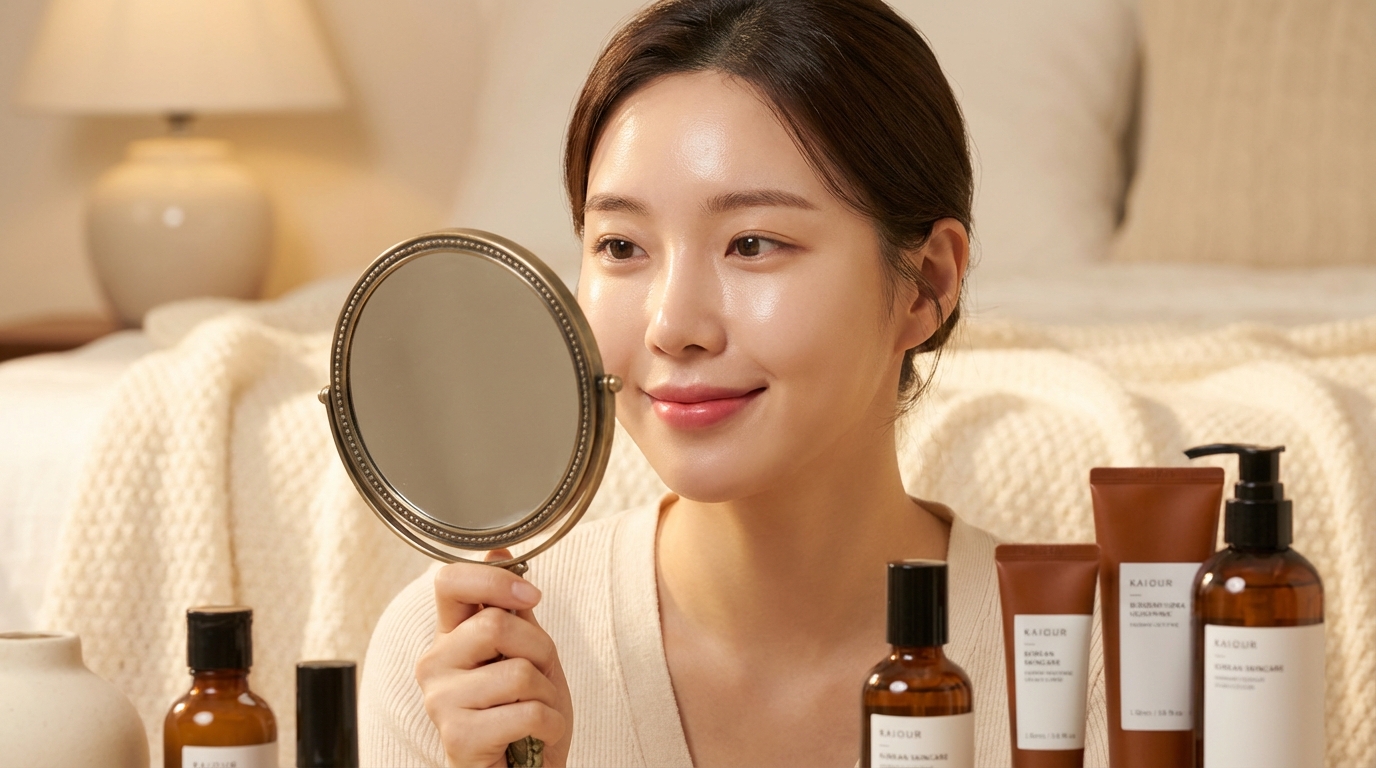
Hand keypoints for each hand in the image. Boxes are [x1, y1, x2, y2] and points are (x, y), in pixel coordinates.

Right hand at [416, 550, 572, 767]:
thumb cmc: (522, 715)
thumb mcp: (526, 651)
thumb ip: (511, 607)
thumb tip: (499, 549)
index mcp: (449, 636)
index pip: (449, 581)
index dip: (494, 579)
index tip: (530, 596)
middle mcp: (434, 663)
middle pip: (497, 624)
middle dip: (540, 651)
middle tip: (538, 679)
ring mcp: (440, 700)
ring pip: (518, 671)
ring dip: (547, 695)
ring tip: (535, 712)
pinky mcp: (457, 736)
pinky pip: (526, 711)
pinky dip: (549, 725)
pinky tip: (534, 736)